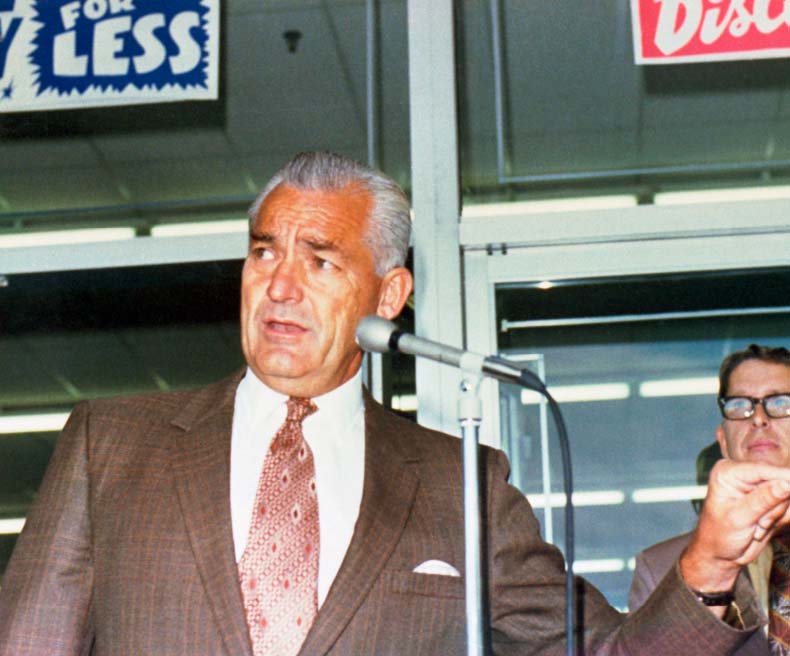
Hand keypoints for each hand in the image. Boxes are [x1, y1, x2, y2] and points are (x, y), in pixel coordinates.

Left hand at [680, 459, 789, 595]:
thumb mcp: (739, 518)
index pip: (763, 469)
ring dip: (775, 516)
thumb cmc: (719, 534)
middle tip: (760, 524)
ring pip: (786, 496)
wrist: (720, 553)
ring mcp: (758, 487)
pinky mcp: (770, 500)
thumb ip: (763, 500)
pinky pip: (788, 508)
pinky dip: (779, 520)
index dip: (785, 476)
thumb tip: (787, 483)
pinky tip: (760, 528)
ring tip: (756, 527)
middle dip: (775, 507)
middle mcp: (744, 474)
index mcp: (728, 472)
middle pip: (780, 481)